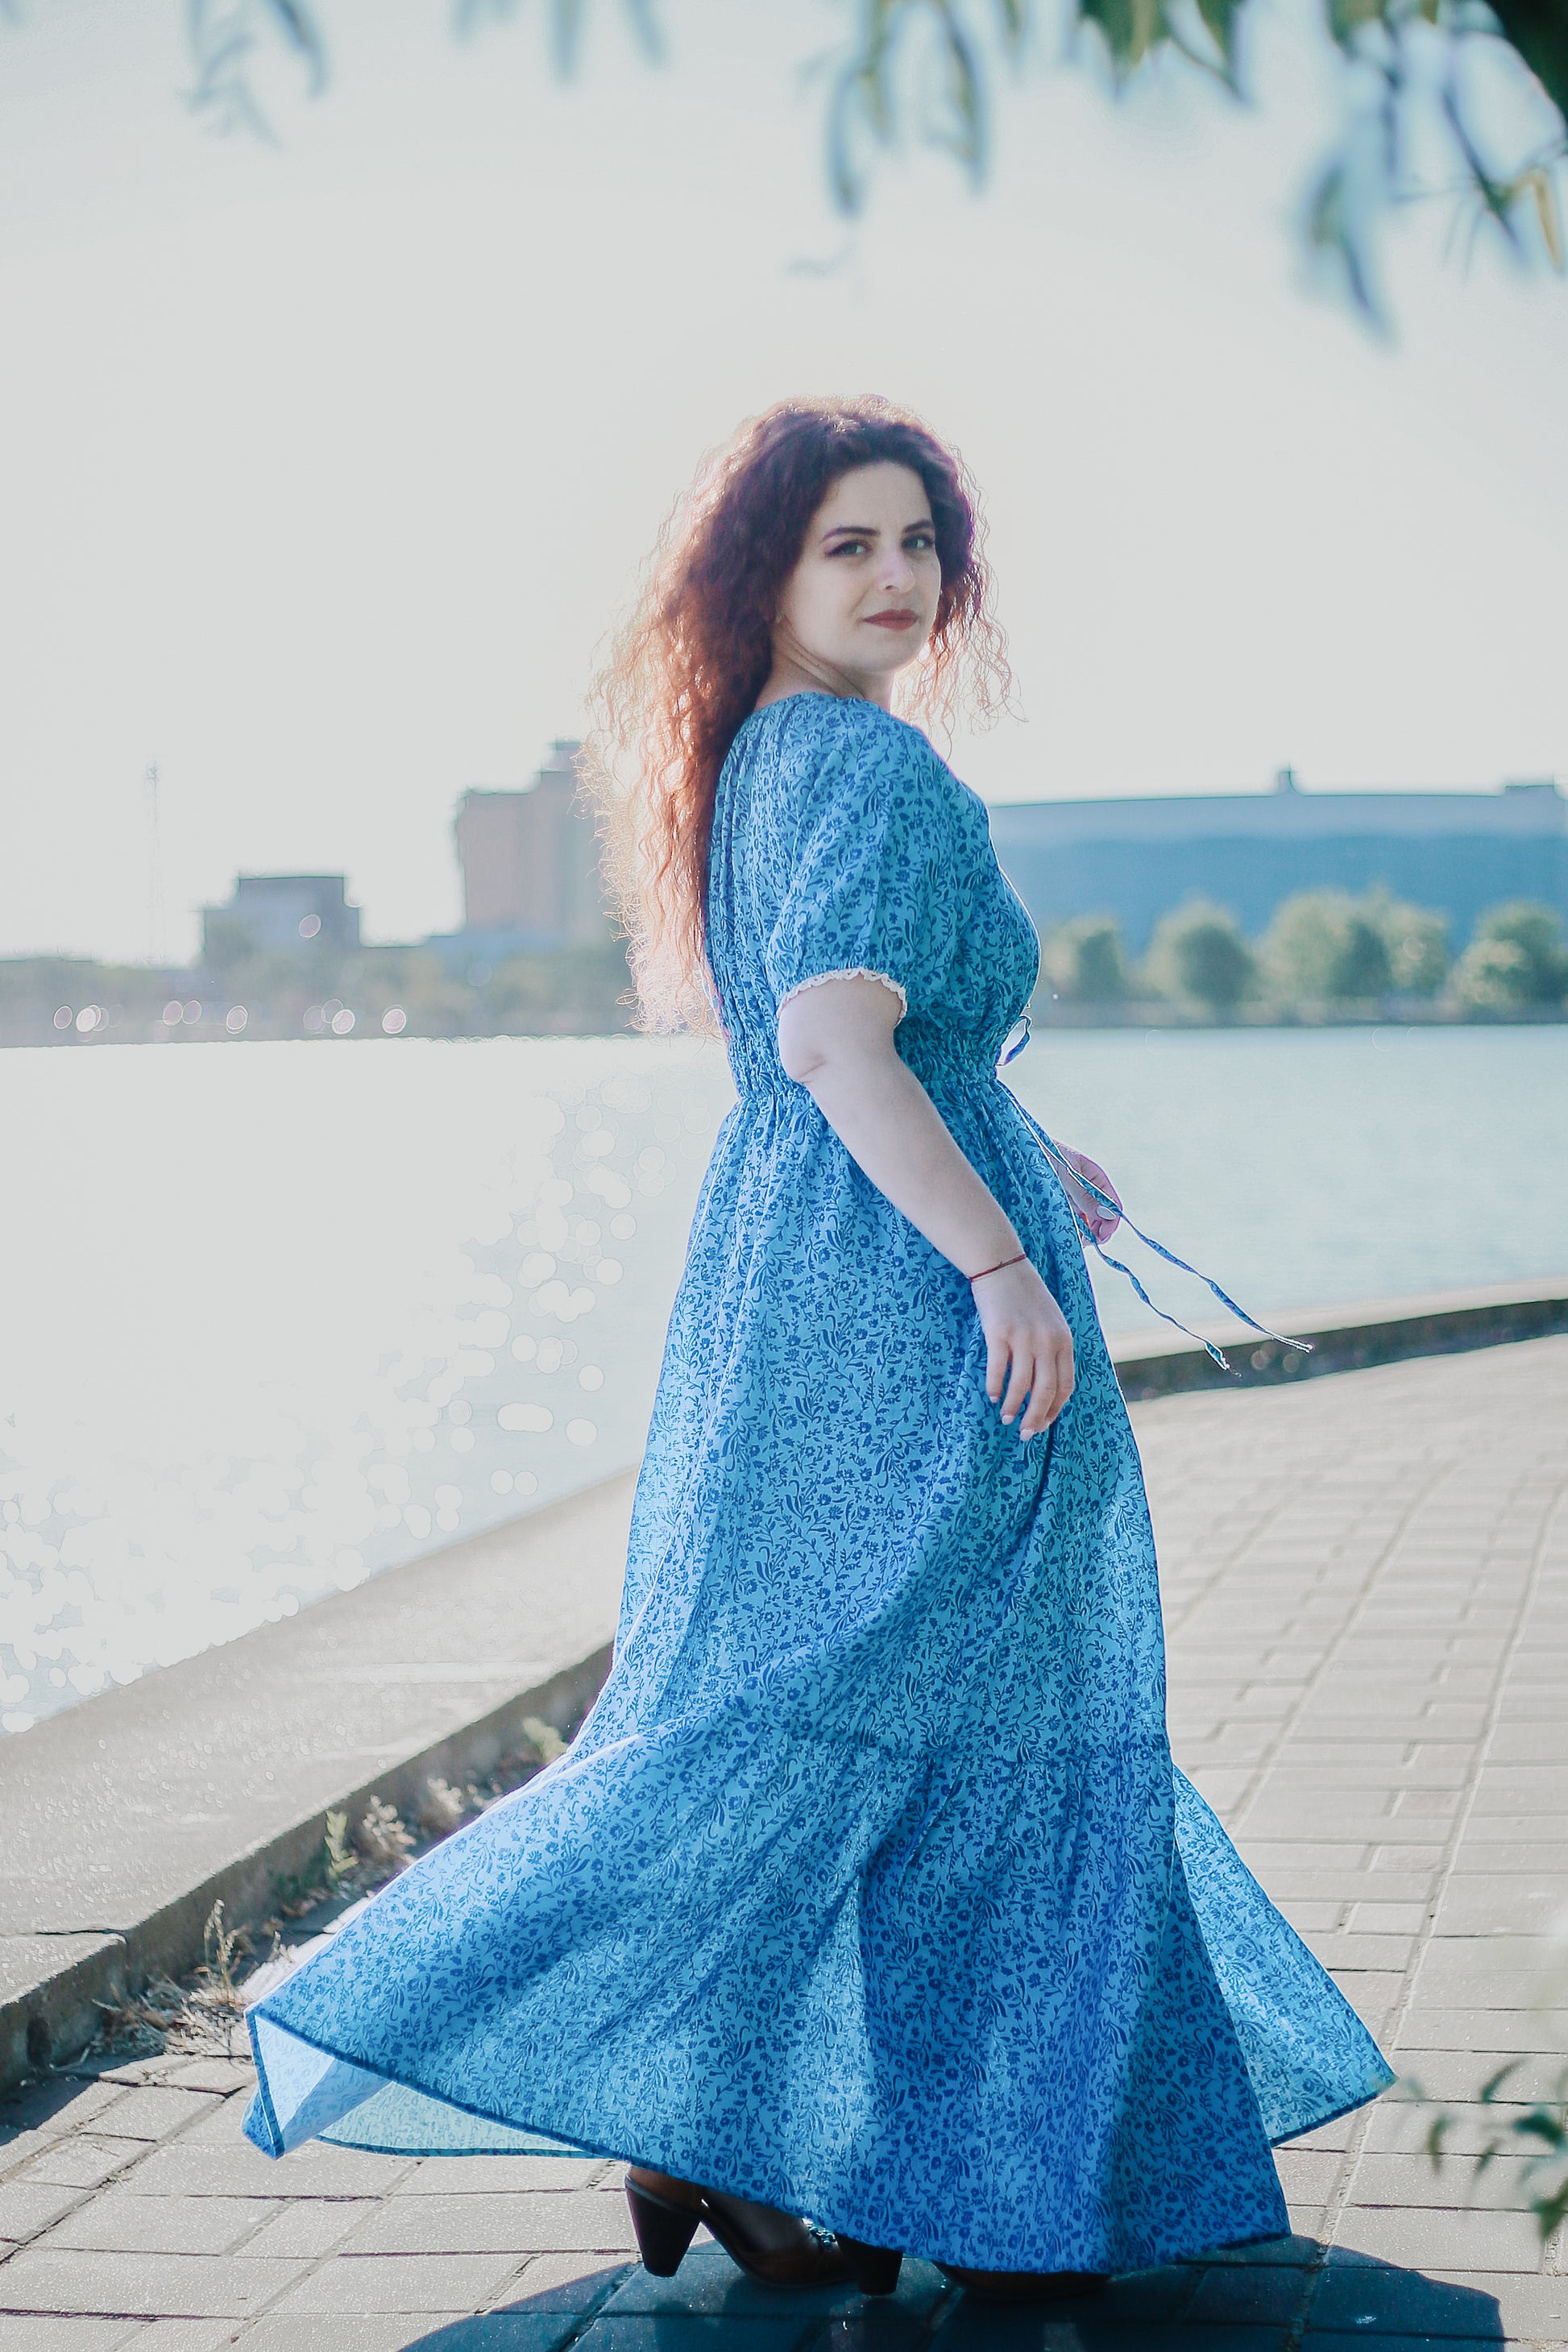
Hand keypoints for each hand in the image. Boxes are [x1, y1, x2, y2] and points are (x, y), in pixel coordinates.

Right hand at [969, 1257, 1075, 1439]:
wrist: (1002, 1265)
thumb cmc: (1025, 1296)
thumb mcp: (1051, 1321)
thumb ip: (1053, 1349)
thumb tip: (1046, 1386)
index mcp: (1064, 1340)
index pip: (1065, 1386)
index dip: (1054, 1410)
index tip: (1043, 1424)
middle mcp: (1047, 1341)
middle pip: (1045, 1391)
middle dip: (1036, 1418)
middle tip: (1025, 1434)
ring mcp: (1024, 1337)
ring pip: (1021, 1385)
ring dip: (1012, 1407)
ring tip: (1004, 1418)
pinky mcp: (999, 1333)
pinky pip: (998, 1369)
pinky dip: (994, 1386)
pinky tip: (991, 1395)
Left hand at [1054, 1147, 1121, 1245]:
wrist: (1022, 1149)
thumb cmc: (1045, 1154)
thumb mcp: (1065, 1174)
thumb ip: (1085, 1194)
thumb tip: (1108, 1214)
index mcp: (1097, 1178)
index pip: (1114, 1205)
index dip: (1111, 1223)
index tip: (1099, 1237)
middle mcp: (1090, 1189)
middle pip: (1105, 1217)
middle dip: (1099, 1232)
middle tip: (1085, 1242)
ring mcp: (1077, 1197)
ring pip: (1090, 1222)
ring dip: (1087, 1234)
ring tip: (1075, 1241)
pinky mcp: (1064, 1204)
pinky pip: (1076, 1221)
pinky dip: (1075, 1231)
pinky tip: (1068, 1236)